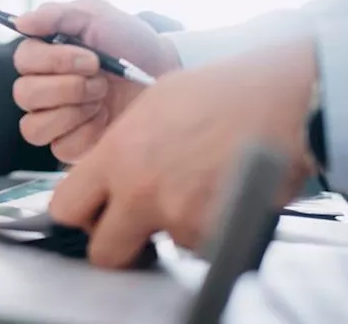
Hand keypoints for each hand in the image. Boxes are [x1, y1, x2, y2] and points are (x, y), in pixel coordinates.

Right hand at [12, 0, 181, 161]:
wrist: (164, 74)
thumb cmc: (130, 42)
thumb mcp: (97, 16)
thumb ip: (58, 14)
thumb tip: (21, 21)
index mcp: (43, 55)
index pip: (24, 60)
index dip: (55, 61)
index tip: (92, 59)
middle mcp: (42, 87)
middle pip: (25, 95)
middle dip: (68, 87)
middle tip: (100, 80)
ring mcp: (54, 118)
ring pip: (33, 127)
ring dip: (73, 111)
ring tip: (101, 98)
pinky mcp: (70, 145)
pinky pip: (60, 146)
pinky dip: (86, 131)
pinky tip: (104, 118)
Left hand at [47, 39, 318, 268]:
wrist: (282, 97)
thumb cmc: (222, 93)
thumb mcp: (150, 108)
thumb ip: (121, 149)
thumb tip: (109, 176)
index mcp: (116, 156)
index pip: (65, 208)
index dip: (80, 216)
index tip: (94, 214)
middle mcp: (140, 191)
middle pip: (103, 253)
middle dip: (120, 245)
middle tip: (138, 228)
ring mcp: (178, 216)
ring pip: (162, 249)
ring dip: (175, 231)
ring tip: (200, 192)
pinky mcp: (216, 233)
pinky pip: (202, 247)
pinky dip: (211, 231)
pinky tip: (223, 196)